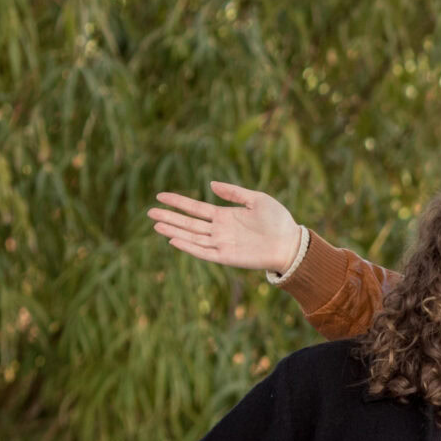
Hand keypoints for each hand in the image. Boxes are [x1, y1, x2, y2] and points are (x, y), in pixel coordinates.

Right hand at [150, 181, 303, 273]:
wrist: (291, 243)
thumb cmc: (278, 220)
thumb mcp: (256, 199)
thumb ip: (233, 192)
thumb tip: (210, 184)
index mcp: (225, 216)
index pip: (195, 208)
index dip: (178, 202)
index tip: (160, 195)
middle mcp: (219, 230)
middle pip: (188, 223)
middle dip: (169, 217)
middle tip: (149, 211)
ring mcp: (221, 244)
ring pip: (191, 237)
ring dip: (174, 231)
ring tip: (156, 224)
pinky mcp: (226, 257)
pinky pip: (203, 252)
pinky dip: (188, 247)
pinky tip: (174, 239)